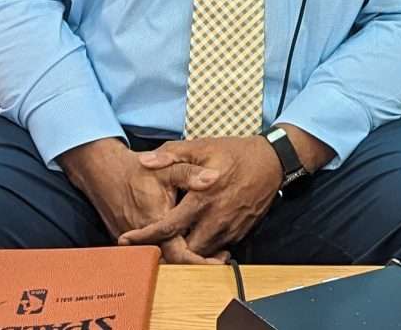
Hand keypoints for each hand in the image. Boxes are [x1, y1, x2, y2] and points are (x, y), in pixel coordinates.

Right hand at [58, 137, 220, 264]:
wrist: (105, 173)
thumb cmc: (137, 171)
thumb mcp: (167, 169)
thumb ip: (191, 174)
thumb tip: (213, 178)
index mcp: (155, 223)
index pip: (179, 254)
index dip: (199, 260)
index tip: (218, 261)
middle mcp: (143, 239)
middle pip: (172, 261)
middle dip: (196, 262)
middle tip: (220, 259)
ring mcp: (135, 243)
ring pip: (162, 260)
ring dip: (184, 259)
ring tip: (209, 255)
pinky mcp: (131, 242)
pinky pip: (152, 253)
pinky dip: (170, 251)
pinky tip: (187, 244)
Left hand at [118, 135, 283, 256]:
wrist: (273, 161)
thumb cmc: (235, 153)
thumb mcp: (202, 146)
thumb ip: (171, 154)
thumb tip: (144, 161)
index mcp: (202, 197)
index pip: (167, 226)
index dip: (145, 236)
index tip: (127, 240)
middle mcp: (215, 218)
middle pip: (182, 249)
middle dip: (166, 249)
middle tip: (149, 245)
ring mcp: (229, 227)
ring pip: (200, 253)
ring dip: (185, 249)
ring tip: (171, 240)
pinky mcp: (240, 232)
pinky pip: (216, 248)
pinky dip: (204, 246)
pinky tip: (196, 234)